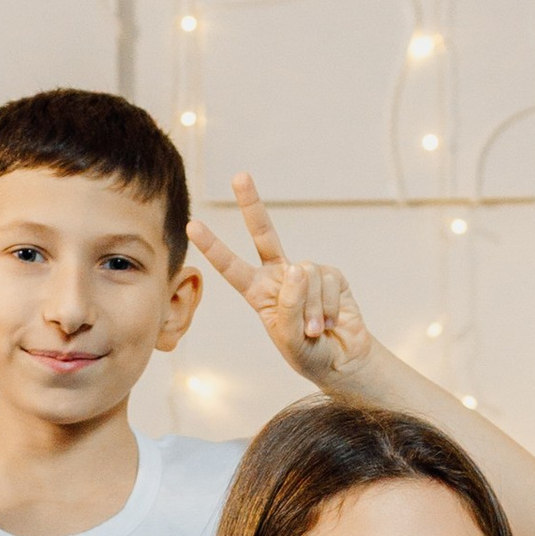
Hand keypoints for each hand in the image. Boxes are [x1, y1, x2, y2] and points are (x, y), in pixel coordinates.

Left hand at [190, 172, 385, 384]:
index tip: (192, 226)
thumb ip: (289, 307)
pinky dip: (328, 307)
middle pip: (263, 233)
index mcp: (258, 292)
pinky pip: (326, 283)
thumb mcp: (290, 340)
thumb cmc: (308, 354)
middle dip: (252, 204)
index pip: (232, 266)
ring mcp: (306, 273)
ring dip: (310, 310)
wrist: (342, 360)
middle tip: (239, 175)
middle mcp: (279, 276)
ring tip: (314, 330)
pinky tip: (330, 322)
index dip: (214, 247)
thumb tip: (298, 268)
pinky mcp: (331, 275)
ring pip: (305, 276)